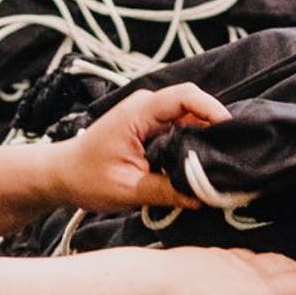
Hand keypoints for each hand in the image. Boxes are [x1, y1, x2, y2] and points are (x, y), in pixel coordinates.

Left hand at [56, 84, 229, 212]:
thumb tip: (202, 198)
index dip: (211, 109)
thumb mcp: (126, 190)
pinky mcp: (151, 128)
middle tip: (234, 153)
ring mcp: (149, 116)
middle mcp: (146, 106)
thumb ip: (166, 192)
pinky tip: (203, 163)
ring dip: (206, 137)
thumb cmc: (86, 178)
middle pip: (193, 105)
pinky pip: (181, 128)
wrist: (61, 174)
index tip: (230, 130)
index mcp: (138, 112)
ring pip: (190, 118)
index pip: (184, 96)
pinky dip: (194, 143)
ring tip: (222, 160)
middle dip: (215, 126)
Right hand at [148, 247, 295, 294]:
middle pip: (282, 267)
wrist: (160, 287)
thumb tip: (167, 290)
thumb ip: (180, 281)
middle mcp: (245, 271)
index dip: (267, 264)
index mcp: (222, 260)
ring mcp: (257, 294)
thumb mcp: (171, 272)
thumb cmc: (155, 282)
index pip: (252, 260)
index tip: (276, 264)